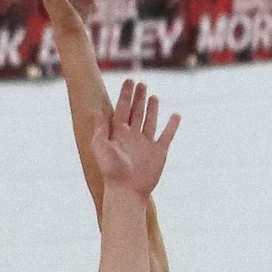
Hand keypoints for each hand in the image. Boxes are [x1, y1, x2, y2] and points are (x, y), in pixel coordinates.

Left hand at [91, 79, 179, 202]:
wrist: (127, 191)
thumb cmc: (112, 170)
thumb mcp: (101, 145)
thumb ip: (100, 127)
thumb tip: (95, 110)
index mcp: (118, 133)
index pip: (122, 108)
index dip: (125, 94)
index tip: (129, 80)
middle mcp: (132, 136)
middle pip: (136, 112)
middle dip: (138, 98)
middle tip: (141, 83)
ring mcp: (146, 144)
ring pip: (150, 121)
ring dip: (151, 109)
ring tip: (153, 96)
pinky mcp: (159, 152)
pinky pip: (167, 135)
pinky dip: (172, 125)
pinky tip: (175, 115)